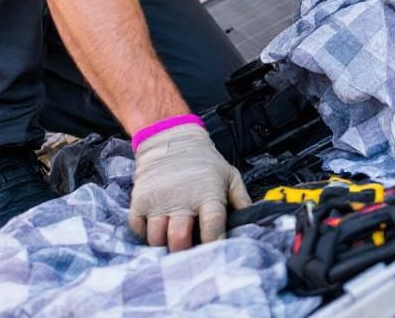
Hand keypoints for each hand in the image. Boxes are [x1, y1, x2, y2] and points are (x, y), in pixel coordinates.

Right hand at [129, 124, 250, 249]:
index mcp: (207, 194)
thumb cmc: (203, 161)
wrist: (171, 139)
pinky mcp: (139, 201)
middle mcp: (181, 200)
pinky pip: (138, 229)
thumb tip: (255, 224)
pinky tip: (157, 229)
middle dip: (185, 253)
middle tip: (189, 254)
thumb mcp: (229, 175)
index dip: (214, 243)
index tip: (214, 252)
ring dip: (164, 245)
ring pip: (157, 238)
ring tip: (172, 241)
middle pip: (179, 239)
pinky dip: (145, 235)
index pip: (212, 226)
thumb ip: (241, 200)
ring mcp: (158, 201)